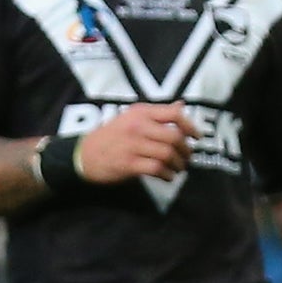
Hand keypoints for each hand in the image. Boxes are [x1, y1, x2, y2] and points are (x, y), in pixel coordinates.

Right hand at [77, 103, 197, 183]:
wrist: (84, 154)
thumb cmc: (112, 136)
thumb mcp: (131, 117)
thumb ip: (157, 114)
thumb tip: (182, 106)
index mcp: (140, 112)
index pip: (174, 114)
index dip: (190, 126)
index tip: (197, 137)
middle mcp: (138, 126)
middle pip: (174, 137)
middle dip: (186, 150)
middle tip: (187, 158)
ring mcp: (133, 145)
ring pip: (167, 154)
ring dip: (178, 165)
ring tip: (178, 169)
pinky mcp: (129, 164)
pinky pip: (157, 169)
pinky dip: (168, 175)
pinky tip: (168, 177)